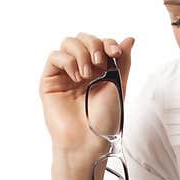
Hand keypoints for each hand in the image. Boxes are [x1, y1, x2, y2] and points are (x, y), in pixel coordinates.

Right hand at [39, 32, 134, 160]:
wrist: (90, 141)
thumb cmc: (105, 120)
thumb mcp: (119, 86)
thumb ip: (123, 61)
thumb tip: (129, 38)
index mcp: (98, 70)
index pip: (99, 43)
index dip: (108, 43)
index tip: (115, 53)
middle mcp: (81, 70)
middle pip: (82, 38)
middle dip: (94, 45)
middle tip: (100, 64)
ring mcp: (65, 75)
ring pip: (68, 43)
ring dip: (81, 53)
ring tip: (87, 75)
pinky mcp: (50, 82)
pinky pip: (55, 57)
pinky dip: (68, 61)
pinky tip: (76, 77)